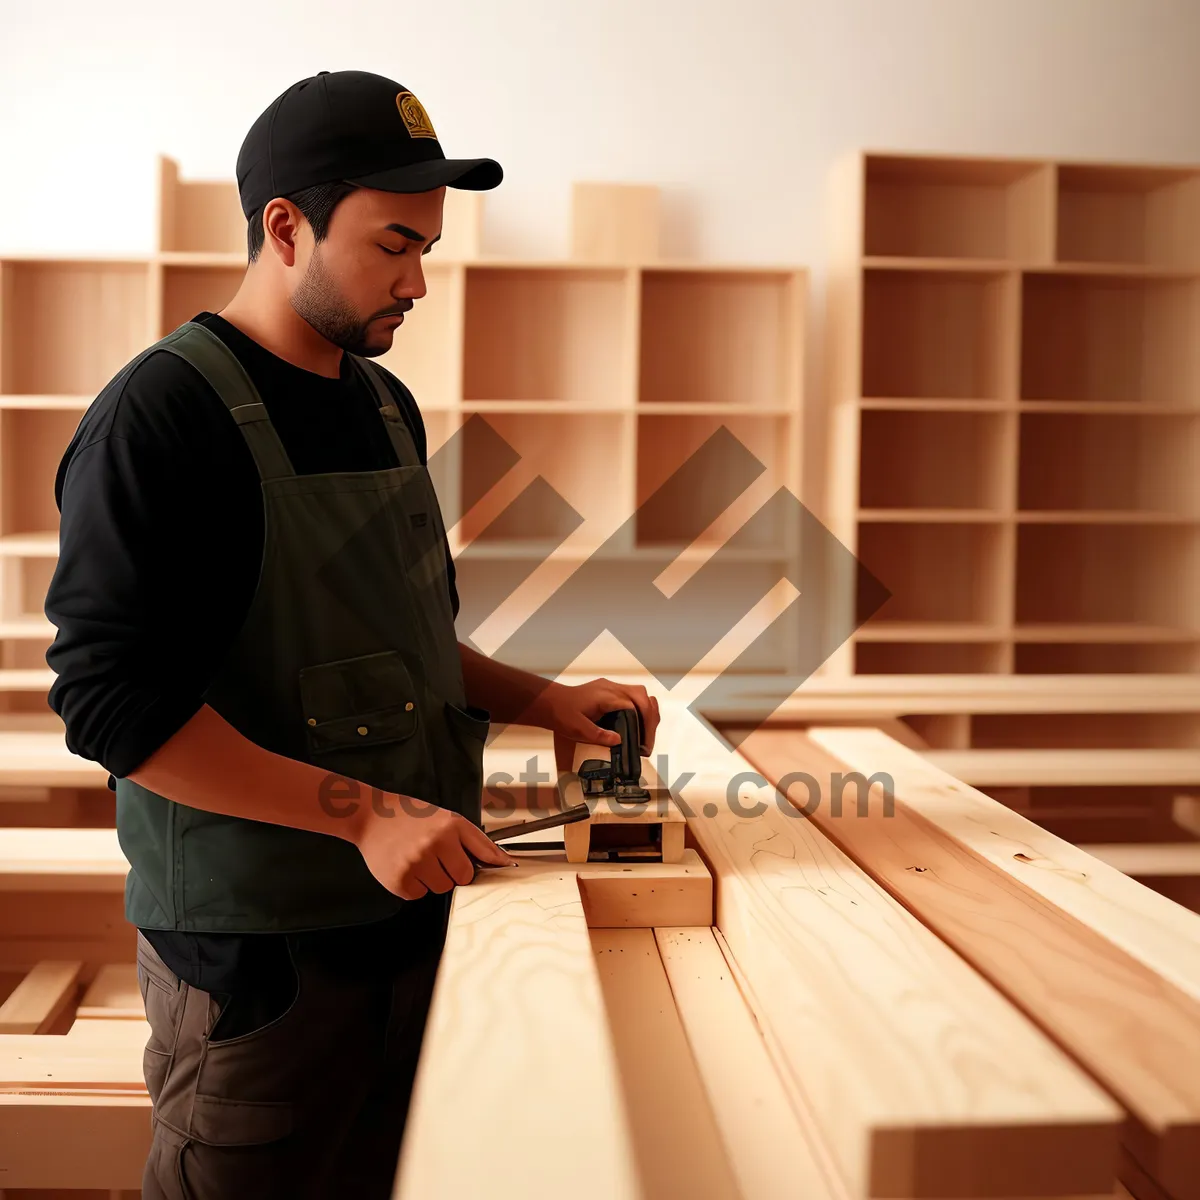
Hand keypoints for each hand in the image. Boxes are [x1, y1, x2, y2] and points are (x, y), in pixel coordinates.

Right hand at [353, 794, 516, 899]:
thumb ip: (472, 839)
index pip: (484, 853)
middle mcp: (435, 843)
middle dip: (454, 872)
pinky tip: (406, 867)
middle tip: (439, 858)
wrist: (371, 816)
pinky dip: (414, 886)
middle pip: (463, 877)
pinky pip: (419, 895)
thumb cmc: (412, 817)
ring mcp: (416, 862)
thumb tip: (501, 861)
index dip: (496, 864)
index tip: (509, 869)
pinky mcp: (400, 880)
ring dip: (433, 879)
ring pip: (441, 888)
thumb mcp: (446, 818)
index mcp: (450, 826)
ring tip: (419, 860)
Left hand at [541, 678, 659, 765]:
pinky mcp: (610, 692)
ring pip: (640, 694)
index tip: (644, 746)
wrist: (549, 702)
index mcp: (605, 695)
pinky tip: (637, 727)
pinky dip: (639, 710)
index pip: (634, 706)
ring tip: (646, 736)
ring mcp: (611, 688)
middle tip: (647, 743)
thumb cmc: (561, 714)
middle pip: (643, 697)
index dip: (643, 726)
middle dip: (650, 719)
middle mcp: (611, 688)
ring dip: (647, 713)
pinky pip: (632, 697)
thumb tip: (619, 741)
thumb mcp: (577, 729)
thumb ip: (598, 735)